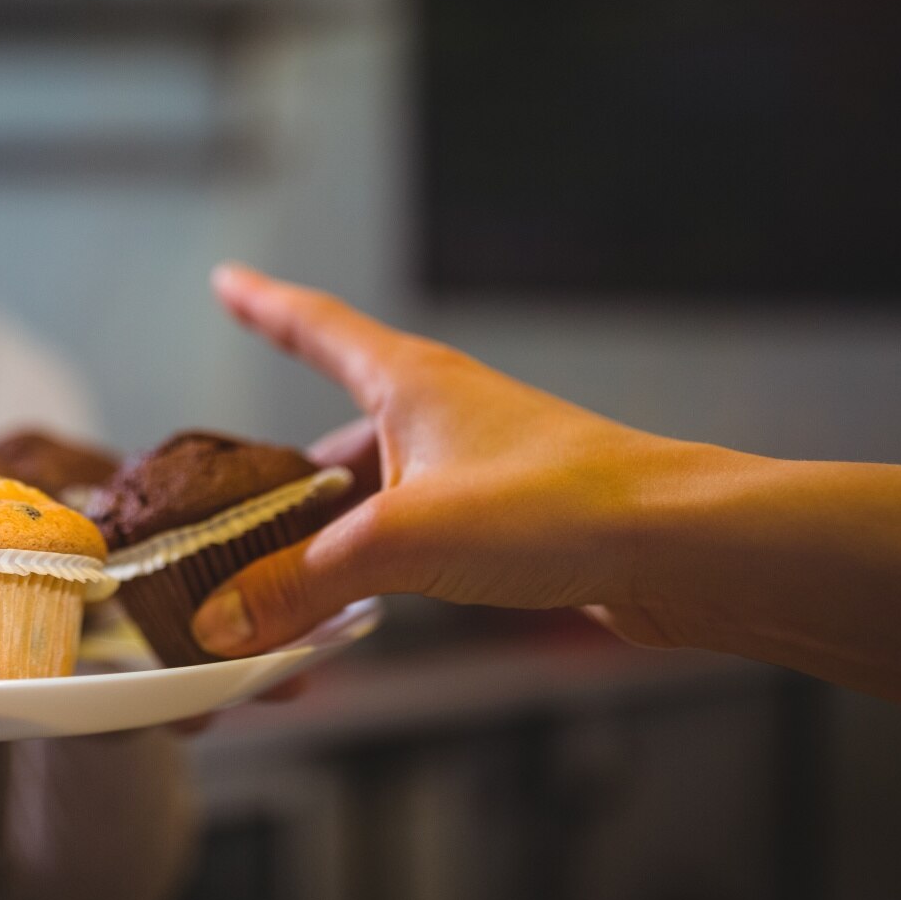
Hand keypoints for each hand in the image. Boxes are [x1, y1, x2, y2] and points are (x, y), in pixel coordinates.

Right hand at [190, 265, 707, 656]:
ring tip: (277, 586)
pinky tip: (355, 613)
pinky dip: (371, 572)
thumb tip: (222, 620)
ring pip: (371, 497)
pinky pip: (411, 540)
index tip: (227, 280)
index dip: (264, 302)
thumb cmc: (561, 505)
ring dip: (325, 538)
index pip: (315, 326)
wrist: (678, 547)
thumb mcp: (400, 541)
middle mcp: (439, 415)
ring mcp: (473, 469)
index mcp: (409, 381)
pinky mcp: (504, 525)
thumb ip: (301, 582)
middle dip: (279, 479)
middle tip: (227, 517)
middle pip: (333, 432)